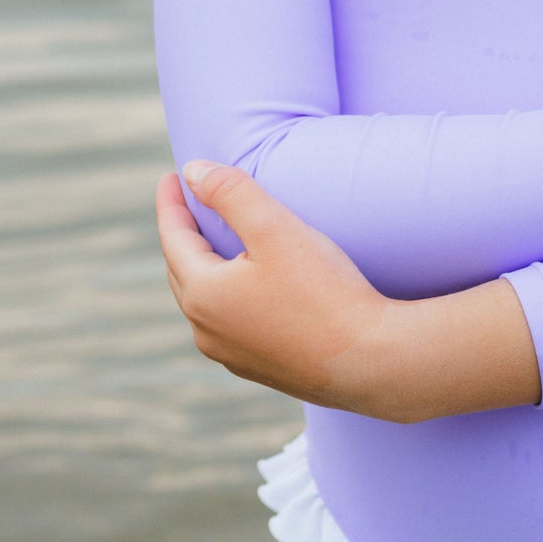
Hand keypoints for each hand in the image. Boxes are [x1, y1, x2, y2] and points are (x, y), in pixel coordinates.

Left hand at [158, 161, 398, 408]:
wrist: (371, 362)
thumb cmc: (325, 292)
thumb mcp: (275, 228)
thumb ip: (230, 193)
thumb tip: (192, 171)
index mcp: (203, 295)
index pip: (173, 238)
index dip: (171, 203)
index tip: (170, 175)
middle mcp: (207, 332)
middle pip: (183, 271)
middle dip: (183, 235)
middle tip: (187, 204)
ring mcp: (231, 356)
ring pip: (204, 301)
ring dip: (203, 267)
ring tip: (212, 243)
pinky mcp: (259, 369)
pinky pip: (228, 323)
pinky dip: (226, 295)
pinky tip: (245, 289)